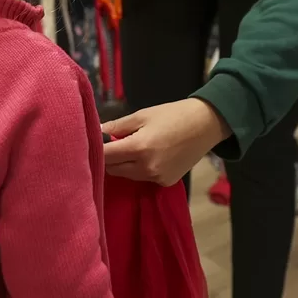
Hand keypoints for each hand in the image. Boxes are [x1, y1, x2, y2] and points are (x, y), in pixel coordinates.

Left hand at [101, 99, 230, 186]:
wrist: (205, 125)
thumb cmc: (172, 115)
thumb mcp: (142, 115)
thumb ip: (117, 126)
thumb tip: (95, 131)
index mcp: (139, 148)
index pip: (105, 157)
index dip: (96, 150)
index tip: (91, 144)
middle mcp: (146, 168)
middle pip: (113, 169)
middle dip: (108, 158)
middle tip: (112, 144)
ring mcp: (157, 178)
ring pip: (126, 175)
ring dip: (122, 164)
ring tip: (130, 148)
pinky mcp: (165, 183)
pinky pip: (142, 178)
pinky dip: (138, 170)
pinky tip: (147, 156)